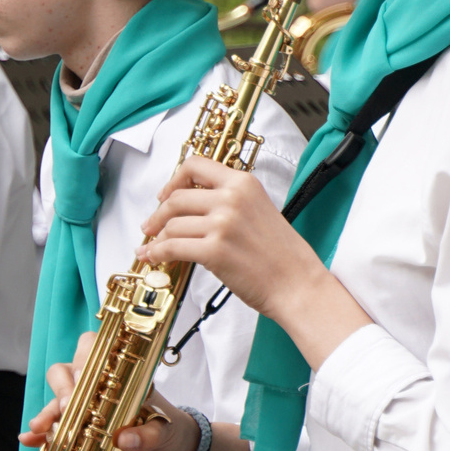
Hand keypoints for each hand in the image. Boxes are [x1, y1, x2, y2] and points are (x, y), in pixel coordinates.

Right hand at [21, 336, 199, 450]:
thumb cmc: (169, 432)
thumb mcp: (164, 432)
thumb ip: (147, 436)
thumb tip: (123, 439)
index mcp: (122, 376)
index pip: (98, 351)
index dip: (85, 358)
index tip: (84, 377)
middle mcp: (98, 387)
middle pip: (67, 371)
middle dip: (62, 387)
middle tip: (65, 407)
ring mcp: (84, 409)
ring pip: (55, 398)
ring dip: (46, 411)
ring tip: (42, 427)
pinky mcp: (76, 430)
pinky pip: (52, 427)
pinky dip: (39, 434)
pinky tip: (31, 440)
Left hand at [140, 156, 372, 372]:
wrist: (298, 285)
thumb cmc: (283, 255)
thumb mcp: (260, 211)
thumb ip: (229, 201)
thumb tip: (190, 207)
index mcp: (244, 183)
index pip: (196, 165)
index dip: (172, 180)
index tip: (166, 194)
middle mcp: (232, 198)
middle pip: (176, 199)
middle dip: (157, 216)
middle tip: (151, 227)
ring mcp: (223, 224)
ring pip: (171, 225)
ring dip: (157, 239)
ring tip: (154, 248)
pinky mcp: (214, 250)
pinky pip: (171, 248)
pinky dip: (157, 253)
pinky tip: (154, 257)